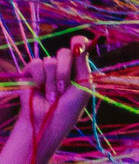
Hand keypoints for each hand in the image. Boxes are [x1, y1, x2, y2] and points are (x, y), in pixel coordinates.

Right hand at [21, 40, 88, 157]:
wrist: (48, 121)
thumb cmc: (69, 108)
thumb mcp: (82, 86)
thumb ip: (82, 64)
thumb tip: (82, 43)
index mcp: (77, 70)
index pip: (79, 48)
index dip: (79, 42)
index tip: (79, 42)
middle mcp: (62, 68)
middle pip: (65, 52)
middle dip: (64, 71)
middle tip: (63, 88)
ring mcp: (46, 70)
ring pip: (50, 60)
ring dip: (52, 81)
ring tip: (52, 95)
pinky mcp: (30, 74)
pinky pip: (36, 63)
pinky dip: (39, 77)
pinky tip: (39, 88)